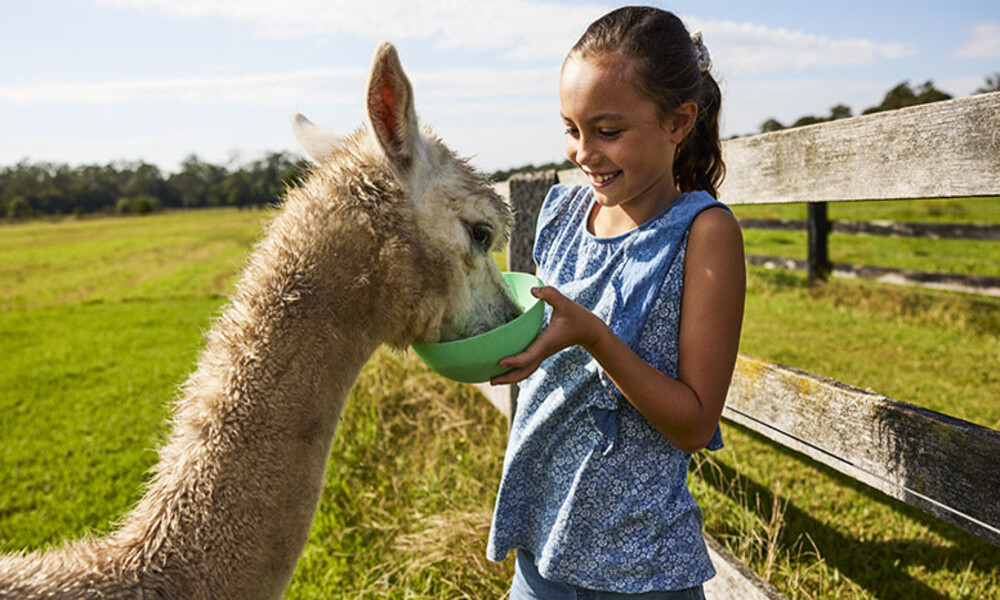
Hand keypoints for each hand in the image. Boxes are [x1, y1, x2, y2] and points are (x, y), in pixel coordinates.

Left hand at [489, 286, 605, 385]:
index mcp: (546, 342)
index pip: (528, 356)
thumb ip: (550, 295)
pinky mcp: (543, 352)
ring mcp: (543, 353)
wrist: (590, 331)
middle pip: (524, 371)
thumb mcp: (565, 303)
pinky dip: (516, 369)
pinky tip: (505, 367)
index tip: (500, 362)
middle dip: (508, 378)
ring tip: (493, 379)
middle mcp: (543, 351)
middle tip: (490, 381)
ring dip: (510, 377)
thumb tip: (533, 290)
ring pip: (526, 371)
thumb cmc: (578, 317)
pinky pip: (528, 364)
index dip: (514, 360)